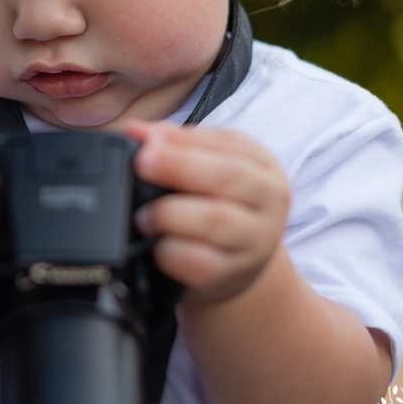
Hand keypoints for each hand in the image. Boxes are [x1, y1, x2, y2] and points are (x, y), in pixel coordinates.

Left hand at [123, 120, 289, 304]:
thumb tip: (135, 130)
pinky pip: (200, 262)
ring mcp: (255, 240)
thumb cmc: (217, 205)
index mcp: (261, 165)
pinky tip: (156, 245)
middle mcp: (267, 200)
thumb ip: (173, 145)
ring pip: (215, 220)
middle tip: (142, 162)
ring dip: (169, 214)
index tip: (148, 139)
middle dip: (179, 166)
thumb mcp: (207, 169)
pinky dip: (171, 252)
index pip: (228, 143)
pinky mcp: (233, 273)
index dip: (184, 140)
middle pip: (227, 177)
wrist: (240, 265)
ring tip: (142, 215)